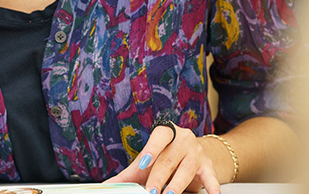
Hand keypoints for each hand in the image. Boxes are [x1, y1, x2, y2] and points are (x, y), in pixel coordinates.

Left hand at [105, 123, 220, 193]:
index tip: (143, 163)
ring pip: (187, 168)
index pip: (158, 137)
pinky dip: (213, 187)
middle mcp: (182, 139)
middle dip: (159, 176)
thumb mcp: (149, 162)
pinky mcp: (208, 166)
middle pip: (169, 158)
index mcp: (165, 133)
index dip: (151, 150)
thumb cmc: (166, 157)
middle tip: (152, 191)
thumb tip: (108, 185)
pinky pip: (211, 177)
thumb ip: (130, 174)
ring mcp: (196, 152)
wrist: (192, 153)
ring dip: (177, 184)